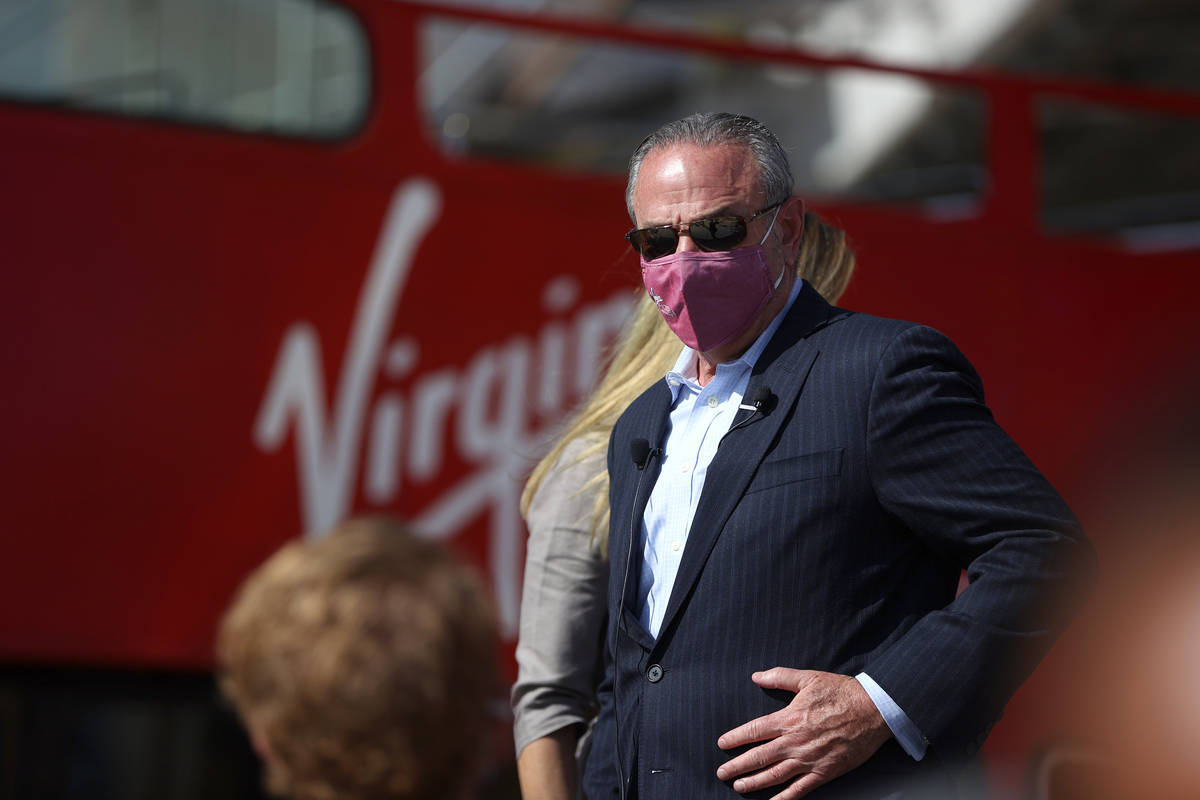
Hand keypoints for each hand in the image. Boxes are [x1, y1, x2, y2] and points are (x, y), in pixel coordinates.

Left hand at [715, 668, 891, 798]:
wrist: (873, 710)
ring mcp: (809, 759)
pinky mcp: (824, 772)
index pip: (754, 731)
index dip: (735, 739)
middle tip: (722, 772)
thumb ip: (780, 677)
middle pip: (759, 757)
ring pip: (775, 776)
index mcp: (789, 719)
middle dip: (737, 766)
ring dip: (754, 783)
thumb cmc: (841, 692)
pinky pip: (800, 789)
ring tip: (739, 787)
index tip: (722, 744)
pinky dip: (784, 798)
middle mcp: (795, 742)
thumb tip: (756, 676)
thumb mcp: (808, 678)